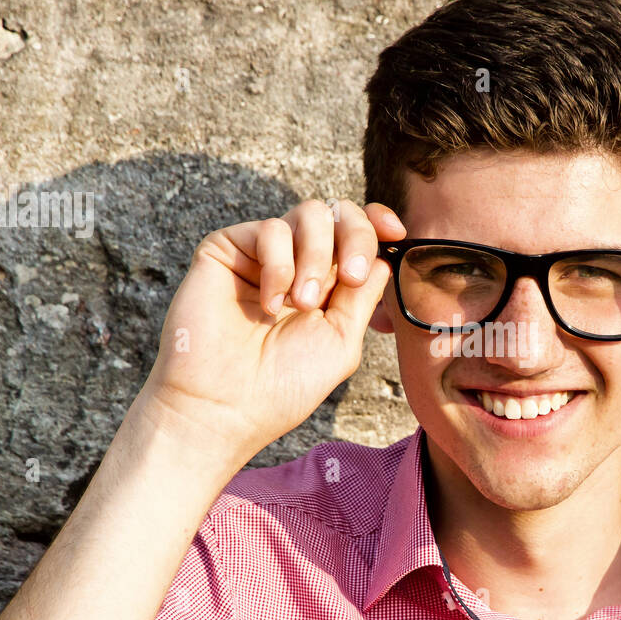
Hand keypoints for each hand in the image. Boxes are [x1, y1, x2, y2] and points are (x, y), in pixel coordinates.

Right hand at [135, 199, 405, 466]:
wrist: (224, 407)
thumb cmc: (282, 386)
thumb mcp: (341, 340)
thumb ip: (363, 296)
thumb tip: (384, 256)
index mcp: (327, 284)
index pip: (358, 233)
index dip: (378, 222)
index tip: (395, 234)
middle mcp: (297, 262)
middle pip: (339, 213)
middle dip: (356, 237)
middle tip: (350, 278)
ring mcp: (262, 254)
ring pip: (309, 213)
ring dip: (316, 255)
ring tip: (301, 303)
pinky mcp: (227, 249)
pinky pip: (269, 229)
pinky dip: (279, 265)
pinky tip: (270, 305)